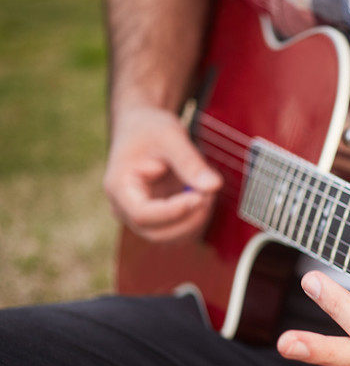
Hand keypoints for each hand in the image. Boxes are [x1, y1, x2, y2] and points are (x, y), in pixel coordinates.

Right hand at [103, 106, 222, 241]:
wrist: (143, 128)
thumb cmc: (150, 129)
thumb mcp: (170, 136)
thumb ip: (190, 162)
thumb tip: (214, 186)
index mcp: (119, 187)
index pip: (142, 214)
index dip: (173, 211)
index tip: (199, 197)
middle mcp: (125, 209)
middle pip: (158, 233)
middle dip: (190, 218)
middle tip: (209, 193)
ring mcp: (142, 217)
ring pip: (172, 238)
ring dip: (196, 220)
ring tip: (207, 190)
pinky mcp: (159, 219)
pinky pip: (180, 231)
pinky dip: (197, 219)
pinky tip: (203, 196)